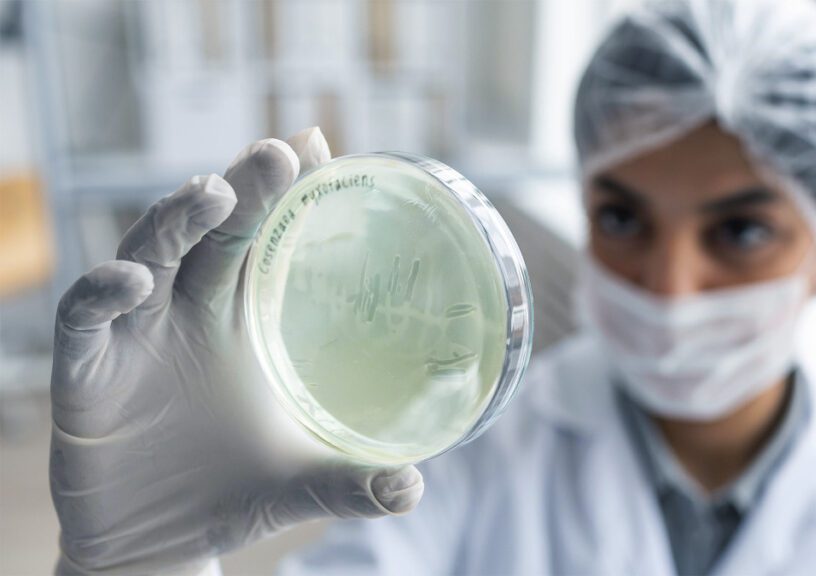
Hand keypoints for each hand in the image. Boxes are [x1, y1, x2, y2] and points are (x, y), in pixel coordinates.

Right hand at [49, 128, 423, 574]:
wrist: (158, 546)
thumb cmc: (232, 494)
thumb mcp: (302, 483)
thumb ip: (355, 483)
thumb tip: (414, 486)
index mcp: (238, 322)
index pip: (261, 240)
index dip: (283, 194)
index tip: (317, 147)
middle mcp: (184, 316)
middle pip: (210, 233)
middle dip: (241, 188)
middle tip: (281, 151)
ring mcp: (133, 340)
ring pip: (146, 257)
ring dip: (174, 222)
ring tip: (213, 194)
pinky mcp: (85, 377)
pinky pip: (84, 323)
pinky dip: (103, 296)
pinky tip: (134, 282)